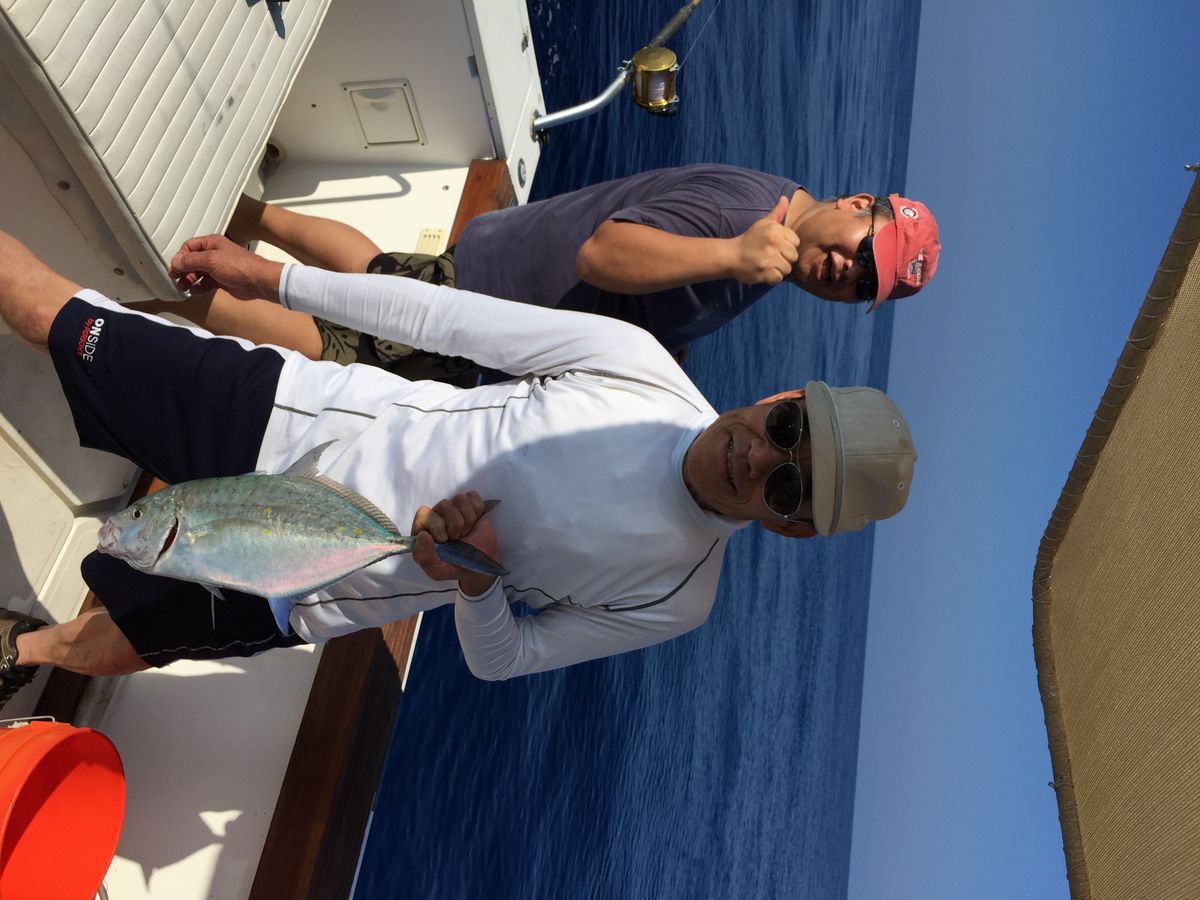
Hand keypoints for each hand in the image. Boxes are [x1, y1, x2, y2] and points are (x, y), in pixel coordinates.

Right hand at [168, 234, 282, 300]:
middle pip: (191, 261)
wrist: (258, 281)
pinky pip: (205, 283)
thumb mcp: (211, 260)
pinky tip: (195, 292)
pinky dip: (198, 287)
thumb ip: (191, 260)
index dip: (180, 257)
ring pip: (197, 273)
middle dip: (183, 270)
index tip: (175, 268)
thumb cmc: (239, 266)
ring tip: (183, 287)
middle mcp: (214, 254)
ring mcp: (217, 268)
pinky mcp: (221, 280)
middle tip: (176, 280)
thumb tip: (175, 262)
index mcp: (211, 243)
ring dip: (188, 280)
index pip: (189, 247)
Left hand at [411, 491, 500, 595]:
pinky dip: (477, 510)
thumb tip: (423, 535)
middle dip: (455, 526)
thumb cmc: (455, 566)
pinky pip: (473, 496)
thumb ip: (424, 557)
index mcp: (423, 528)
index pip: (423, 513)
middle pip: (444, 504)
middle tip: (458, 539)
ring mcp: (453, 508)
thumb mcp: (436, 570)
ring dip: (467, 519)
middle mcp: (436, 515)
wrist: (480, 567)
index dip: (436, 525)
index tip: (444, 540)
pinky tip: (475, 522)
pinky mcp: (470, 504)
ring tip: (466, 532)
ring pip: (459, 499)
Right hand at [728, 196, 799, 284]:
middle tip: (771, 257)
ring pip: (787, 268)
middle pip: (793, 256)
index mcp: (775, 230)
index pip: (796, 242)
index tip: (775, 246)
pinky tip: (764, 272)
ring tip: (767, 264)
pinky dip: (772, 278)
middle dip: (784, 258)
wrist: (730, 255)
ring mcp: (769, 259)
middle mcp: (773, 243)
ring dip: (779, 269)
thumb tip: (785, 198)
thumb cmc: (749, 239)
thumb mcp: (763, 224)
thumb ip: (777, 213)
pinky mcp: (764, 272)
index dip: (787, 245)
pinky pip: (778, 278)